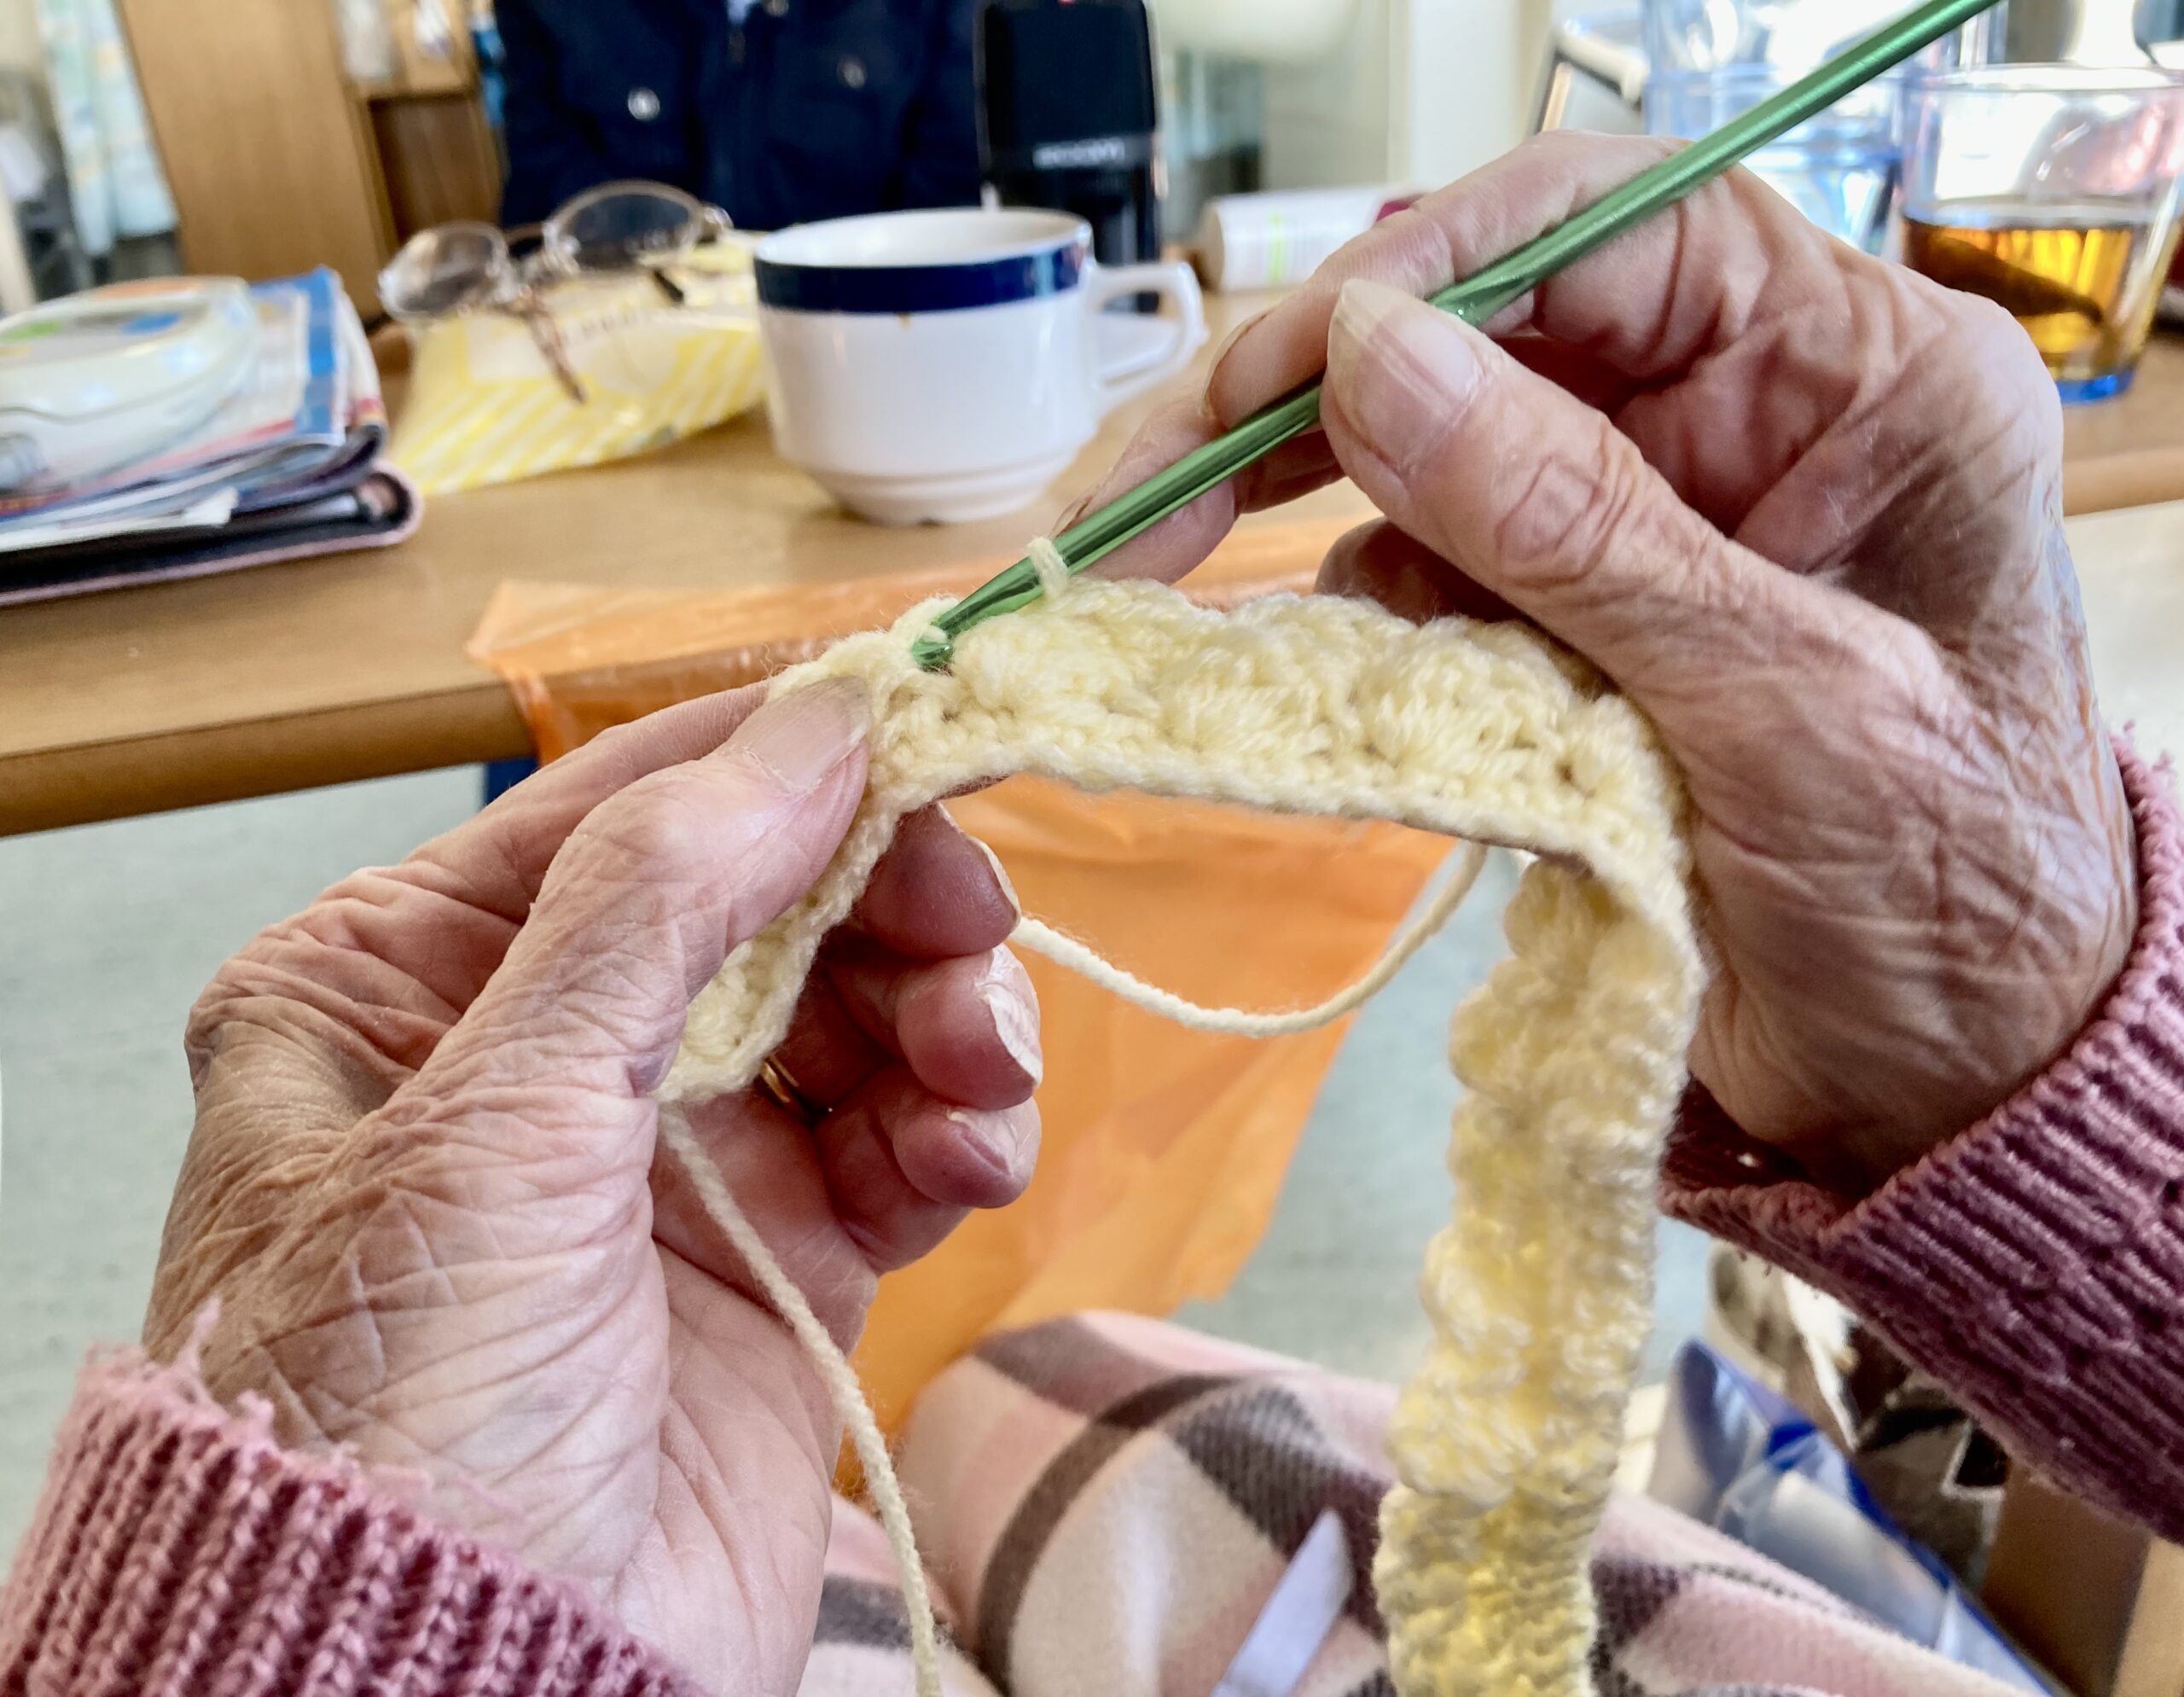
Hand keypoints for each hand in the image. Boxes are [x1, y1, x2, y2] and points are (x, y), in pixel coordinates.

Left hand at [143, 681, 1040, 1690]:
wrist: (461, 1695)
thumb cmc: (402, 1415)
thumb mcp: (499, 1119)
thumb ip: (658, 899)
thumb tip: (814, 720)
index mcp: (405, 976)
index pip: (629, 802)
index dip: (789, 753)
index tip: (936, 718)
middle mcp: (540, 1046)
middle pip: (768, 895)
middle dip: (888, 901)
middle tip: (972, 929)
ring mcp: (666, 1153)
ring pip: (854, 1008)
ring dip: (944, 1015)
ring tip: (983, 1071)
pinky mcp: (778, 1257)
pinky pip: (897, 1138)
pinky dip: (954, 1127)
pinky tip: (970, 1157)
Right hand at [1080, 134, 2136, 1187]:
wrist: (1944, 1085)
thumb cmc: (1950, 899)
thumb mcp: (1778, 700)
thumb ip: (1573, 526)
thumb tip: (1366, 355)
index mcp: (1853, 379)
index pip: (1612, 230)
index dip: (1429, 268)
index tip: (1283, 365)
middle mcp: (1741, 422)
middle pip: (1480, 335)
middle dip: (1295, 401)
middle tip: (1131, 488)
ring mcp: (1645, 529)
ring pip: (1425, 457)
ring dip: (1287, 511)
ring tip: (1143, 571)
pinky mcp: (1577, 630)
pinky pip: (1426, 583)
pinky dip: (1351, 622)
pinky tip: (1297, 667)